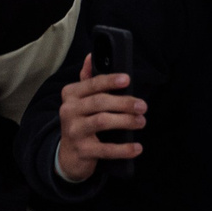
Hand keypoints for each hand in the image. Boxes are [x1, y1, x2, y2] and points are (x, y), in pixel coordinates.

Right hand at [52, 54, 145, 183]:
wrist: (68, 155)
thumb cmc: (81, 121)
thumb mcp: (80, 100)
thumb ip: (87, 79)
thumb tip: (91, 55)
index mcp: (70, 94)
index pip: (92, 84)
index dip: (110, 81)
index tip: (128, 80)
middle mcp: (68, 111)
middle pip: (100, 102)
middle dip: (124, 103)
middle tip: (143, 106)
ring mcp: (74, 131)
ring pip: (102, 122)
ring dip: (125, 121)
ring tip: (141, 122)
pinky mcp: (82, 150)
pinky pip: (106, 149)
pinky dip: (123, 149)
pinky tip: (137, 147)